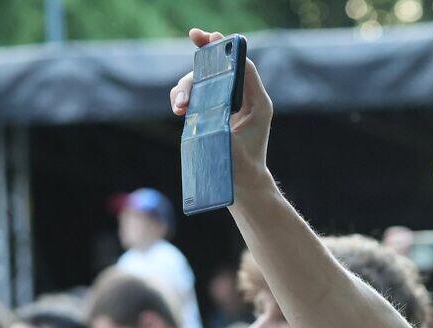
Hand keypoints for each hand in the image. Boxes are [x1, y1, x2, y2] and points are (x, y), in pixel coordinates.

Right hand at [169, 29, 273, 194]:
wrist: (242, 185)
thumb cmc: (246, 161)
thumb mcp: (243, 130)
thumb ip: (237, 98)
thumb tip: (226, 69)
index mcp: (254, 99)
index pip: (238, 64)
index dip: (221, 47)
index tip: (204, 37)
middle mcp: (240, 99)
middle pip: (212, 72)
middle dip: (193, 77)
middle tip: (182, 98)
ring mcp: (223, 107)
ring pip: (198, 84)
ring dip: (183, 90)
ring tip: (179, 107)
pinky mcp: (209, 116)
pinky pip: (193, 98)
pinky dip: (182, 98)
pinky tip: (178, 109)